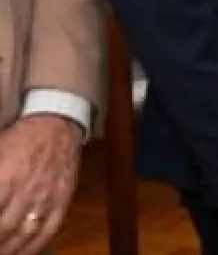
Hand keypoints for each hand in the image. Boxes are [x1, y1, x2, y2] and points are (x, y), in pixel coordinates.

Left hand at [0, 115, 82, 254]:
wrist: (57, 124)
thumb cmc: (20, 138)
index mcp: (5, 177)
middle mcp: (26, 190)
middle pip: (3, 229)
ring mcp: (47, 197)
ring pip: (25, 234)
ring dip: (9, 250)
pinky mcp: (62, 199)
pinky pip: (49, 229)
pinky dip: (35, 246)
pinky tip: (23, 253)